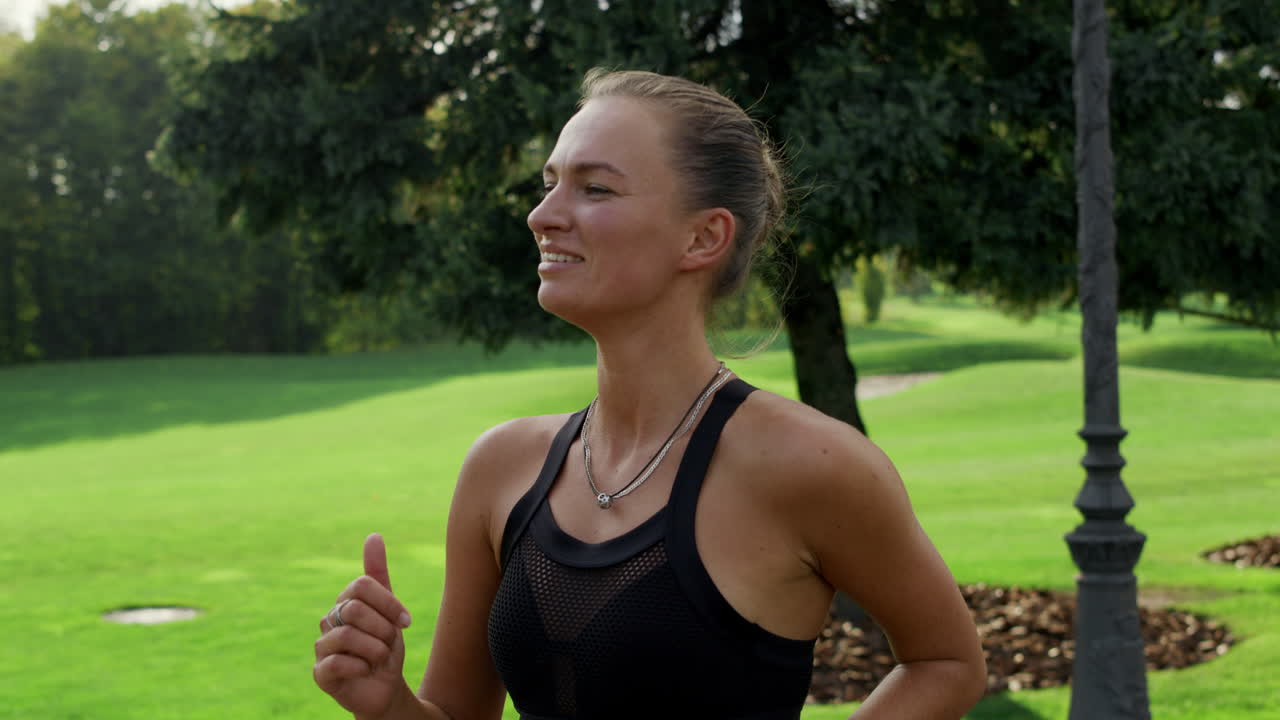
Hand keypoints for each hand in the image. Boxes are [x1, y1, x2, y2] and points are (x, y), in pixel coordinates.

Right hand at [314, 533, 414, 718]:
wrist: (385, 688)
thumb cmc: (385, 646)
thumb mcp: (390, 610)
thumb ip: (378, 575)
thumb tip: (373, 535)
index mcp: (345, 602)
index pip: (362, 585)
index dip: (389, 603)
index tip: (406, 622)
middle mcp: (329, 620)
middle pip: (353, 608)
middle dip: (382, 628)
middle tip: (389, 643)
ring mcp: (322, 646)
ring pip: (346, 635)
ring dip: (374, 649)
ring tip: (379, 658)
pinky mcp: (320, 673)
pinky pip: (336, 661)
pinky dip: (361, 665)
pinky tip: (366, 670)